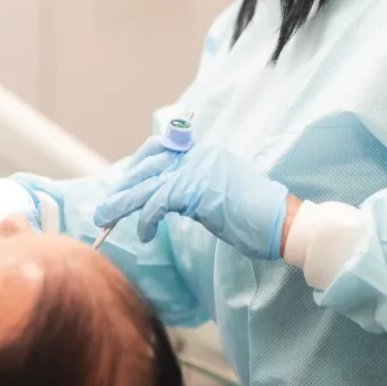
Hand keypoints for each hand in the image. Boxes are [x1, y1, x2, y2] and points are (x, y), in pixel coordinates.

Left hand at [93, 140, 289, 259]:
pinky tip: (144, 235)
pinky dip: (145, 220)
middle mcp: (197, 156)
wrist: (282, 221)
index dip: (137, 168)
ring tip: (105, 219)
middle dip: (123, 187)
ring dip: (122, 203)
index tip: (123, 186)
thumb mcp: (220, 195)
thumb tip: (169, 201)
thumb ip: (195, 191)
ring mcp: (196, 170)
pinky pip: (157, 203)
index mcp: (203, 154)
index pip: (159, 150)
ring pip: (147, 184)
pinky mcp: (195, 190)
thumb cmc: (257, 215)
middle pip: (148, 165)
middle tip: (105, 209)